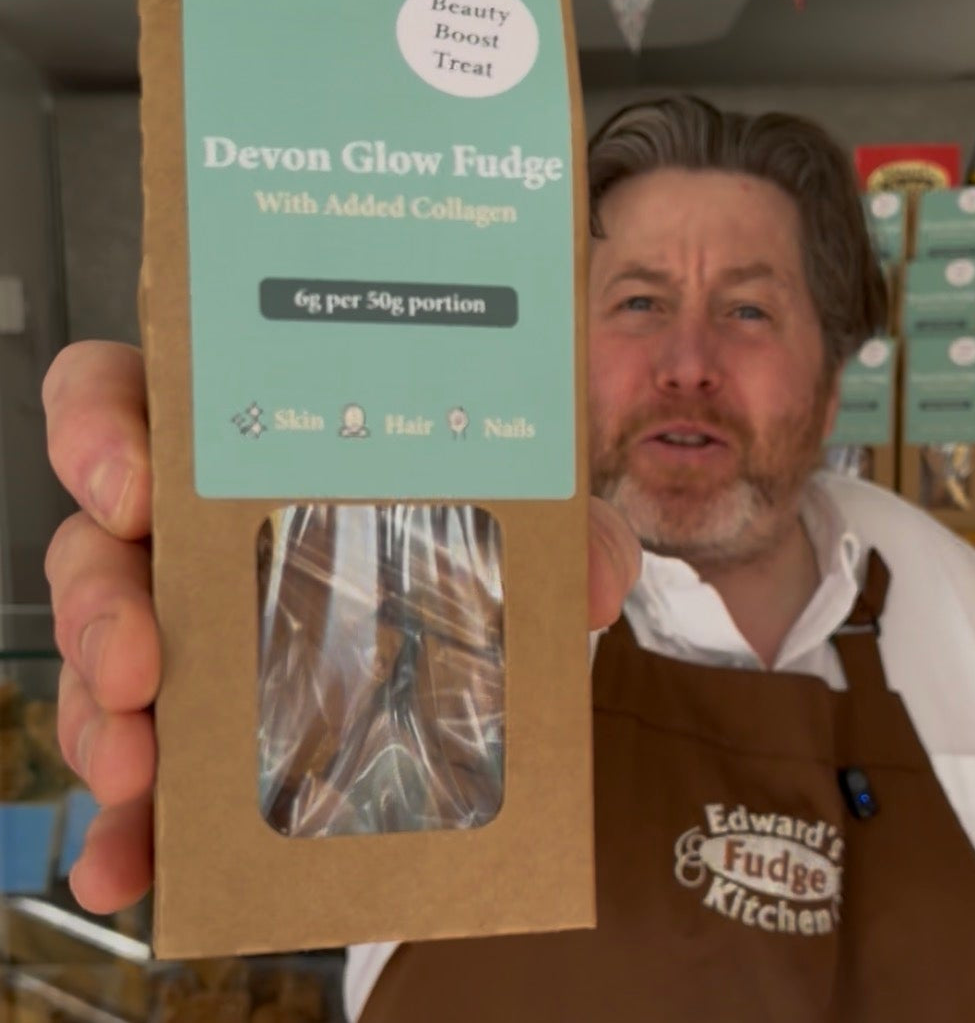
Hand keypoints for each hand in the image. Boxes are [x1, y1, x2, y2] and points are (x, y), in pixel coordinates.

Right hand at [42, 341, 640, 914]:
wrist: (488, 641)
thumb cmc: (475, 542)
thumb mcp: (526, 518)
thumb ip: (569, 528)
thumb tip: (593, 580)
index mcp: (249, 444)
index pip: (129, 396)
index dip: (100, 424)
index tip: (134, 482)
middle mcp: (194, 530)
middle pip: (95, 538)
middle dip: (97, 600)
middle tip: (140, 658)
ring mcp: (182, 629)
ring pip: (99, 656)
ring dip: (99, 718)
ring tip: (139, 769)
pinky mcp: (191, 725)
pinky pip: (133, 768)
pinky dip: (127, 820)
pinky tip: (128, 863)